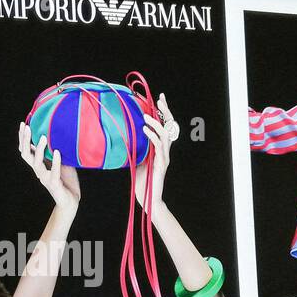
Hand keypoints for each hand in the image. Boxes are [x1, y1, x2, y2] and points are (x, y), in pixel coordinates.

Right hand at [19, 122, 79, 210]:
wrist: (70, 201)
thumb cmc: (66, 180)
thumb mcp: (60, 162)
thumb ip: (55, 152)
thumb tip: (56, 135)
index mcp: (39, 165)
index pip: (26, 151)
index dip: (22, 139)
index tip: (23, 124)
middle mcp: (39, 171)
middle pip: (26, 155)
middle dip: (25, 140)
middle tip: (26, 127)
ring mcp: (45, 178)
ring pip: (36, 163)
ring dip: (39, 150)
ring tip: (43, 137)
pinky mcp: (55, 184)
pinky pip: (53, 172)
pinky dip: (55, 162)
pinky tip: (56, 152)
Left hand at [133, 93, 176, 210]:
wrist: (148, 198)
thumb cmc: (142, 180)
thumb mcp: (138, 159)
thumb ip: (137, 147)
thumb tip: (126, 133)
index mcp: (160, 148)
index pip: (165, 125)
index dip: (164, 111)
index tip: (160, 97)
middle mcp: (165, 150)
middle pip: (170, 126)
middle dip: (165, 112)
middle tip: (159, 100)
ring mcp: (164, 157)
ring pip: (165, 135)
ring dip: (156, 124)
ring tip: (146, 117)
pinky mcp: (161, 164)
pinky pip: (159, 148)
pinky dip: (153, 137)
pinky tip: (145, 131)